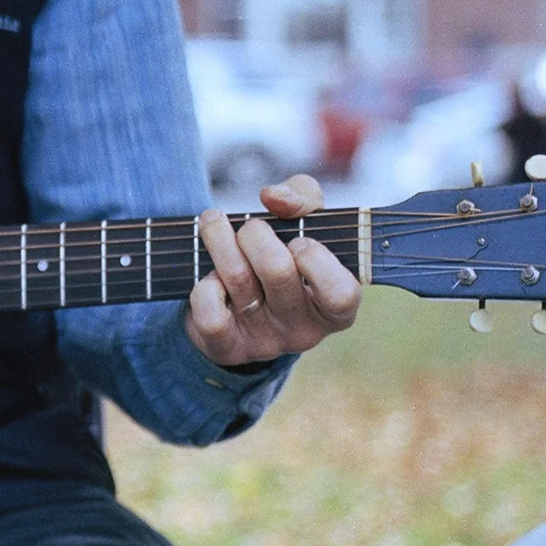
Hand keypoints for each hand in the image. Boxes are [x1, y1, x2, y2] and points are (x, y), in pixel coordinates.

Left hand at [186, 173, 360, 367]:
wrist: (238, 307)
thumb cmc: (284, 255)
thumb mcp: (307, 222)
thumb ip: (303, 197)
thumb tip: (274, 198)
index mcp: (336, 306)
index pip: (341, 293)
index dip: (316, 259)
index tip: (300, 241)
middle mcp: (304, 329)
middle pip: (278, 270)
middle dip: (255, 233)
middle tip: (249, 227)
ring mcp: (266, 342)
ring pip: (237, 278)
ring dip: (220, 240)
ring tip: (213, 224)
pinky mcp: (228, 349)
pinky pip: (210, 315)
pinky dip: (204, 286)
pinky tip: (209, 277)